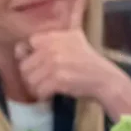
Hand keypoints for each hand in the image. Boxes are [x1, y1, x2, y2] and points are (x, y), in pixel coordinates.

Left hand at [15, 30, 130, 120]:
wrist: (105, 79)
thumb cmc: (88, 61)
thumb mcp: (75, 38)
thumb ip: (55, 35)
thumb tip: (31, 36)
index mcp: (54, 36)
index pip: (28, 44)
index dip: (30, 55)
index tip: (38, 63)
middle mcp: (52, 48)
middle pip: (25, 65)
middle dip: (31, 76)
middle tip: (41, 80)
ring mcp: (54, 64)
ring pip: (29, 79)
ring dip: (35, 87)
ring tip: (45, 88)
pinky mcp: (58, 80)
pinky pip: (39, 90)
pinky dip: (43, 95)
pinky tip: (49, 95)